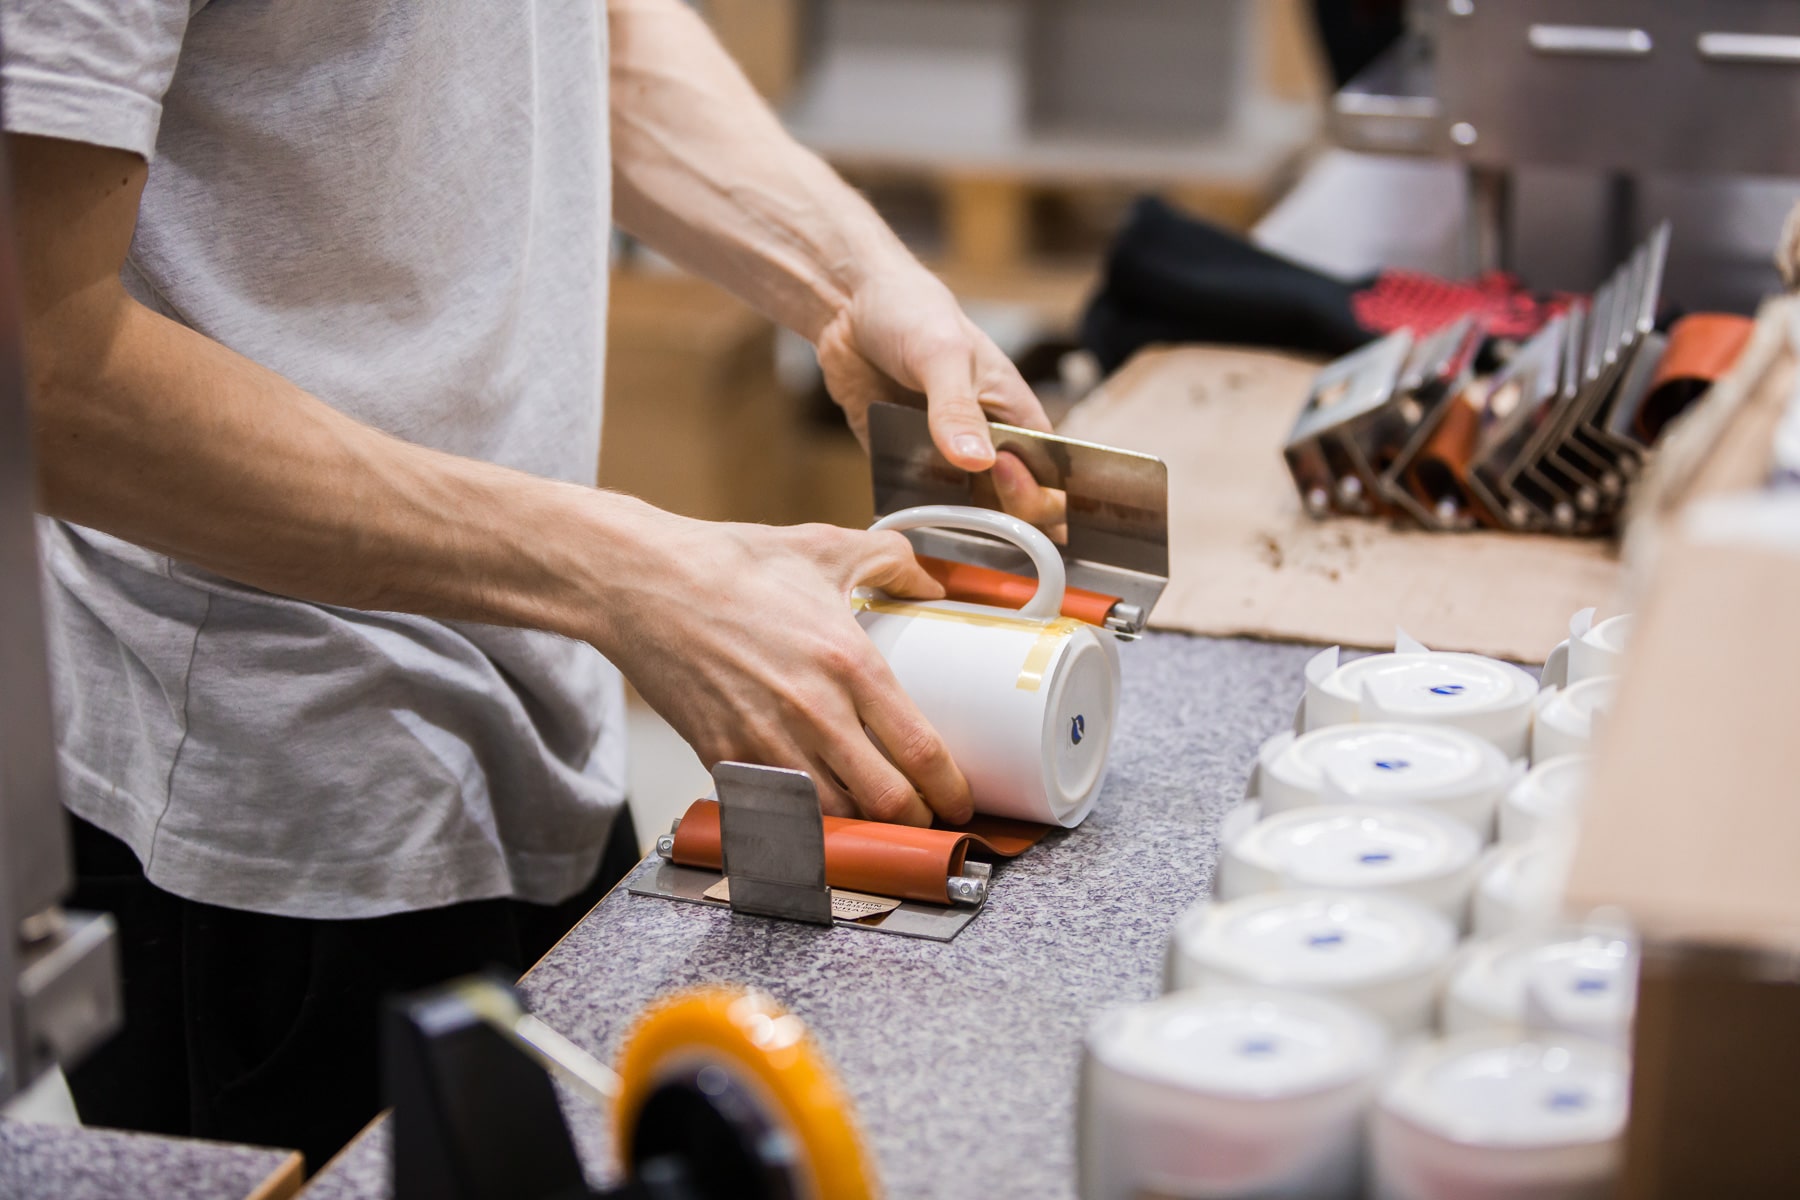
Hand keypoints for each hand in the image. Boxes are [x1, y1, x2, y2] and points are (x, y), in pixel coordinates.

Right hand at [599, 504, 973, 825]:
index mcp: (849, 663)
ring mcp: (765, 742)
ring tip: (874, 817)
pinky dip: (801, 820)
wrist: (643, 582)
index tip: (961, 799)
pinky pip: (775, 811)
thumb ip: (892, 562)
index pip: (921, 751)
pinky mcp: (722, 758)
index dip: (952, 790)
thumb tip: (931, 585)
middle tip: (925, 817)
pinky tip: (814, 810)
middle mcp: (813, 712)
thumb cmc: (729, 564)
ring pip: (833, 819)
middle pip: (886, 803)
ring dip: (860, 826)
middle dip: (915, 821)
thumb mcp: (826, 547)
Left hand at [814, 266, 1066, 532]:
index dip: (1036, 494)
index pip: (1048, 477)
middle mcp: (988, 445)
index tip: (1000, 476)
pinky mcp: (906, 464)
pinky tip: (905, 521)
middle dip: (997, 520)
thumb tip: (976, 461)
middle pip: (1011, 507)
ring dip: (953, 526)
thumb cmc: (915, 313)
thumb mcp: (941, 355)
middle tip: (968, 509)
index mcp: (1017, 418)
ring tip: (937, 526)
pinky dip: (912, 515)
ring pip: (963, 513)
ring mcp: (946, 459)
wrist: (851, 307)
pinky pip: (915, 503)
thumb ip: (957, 408)